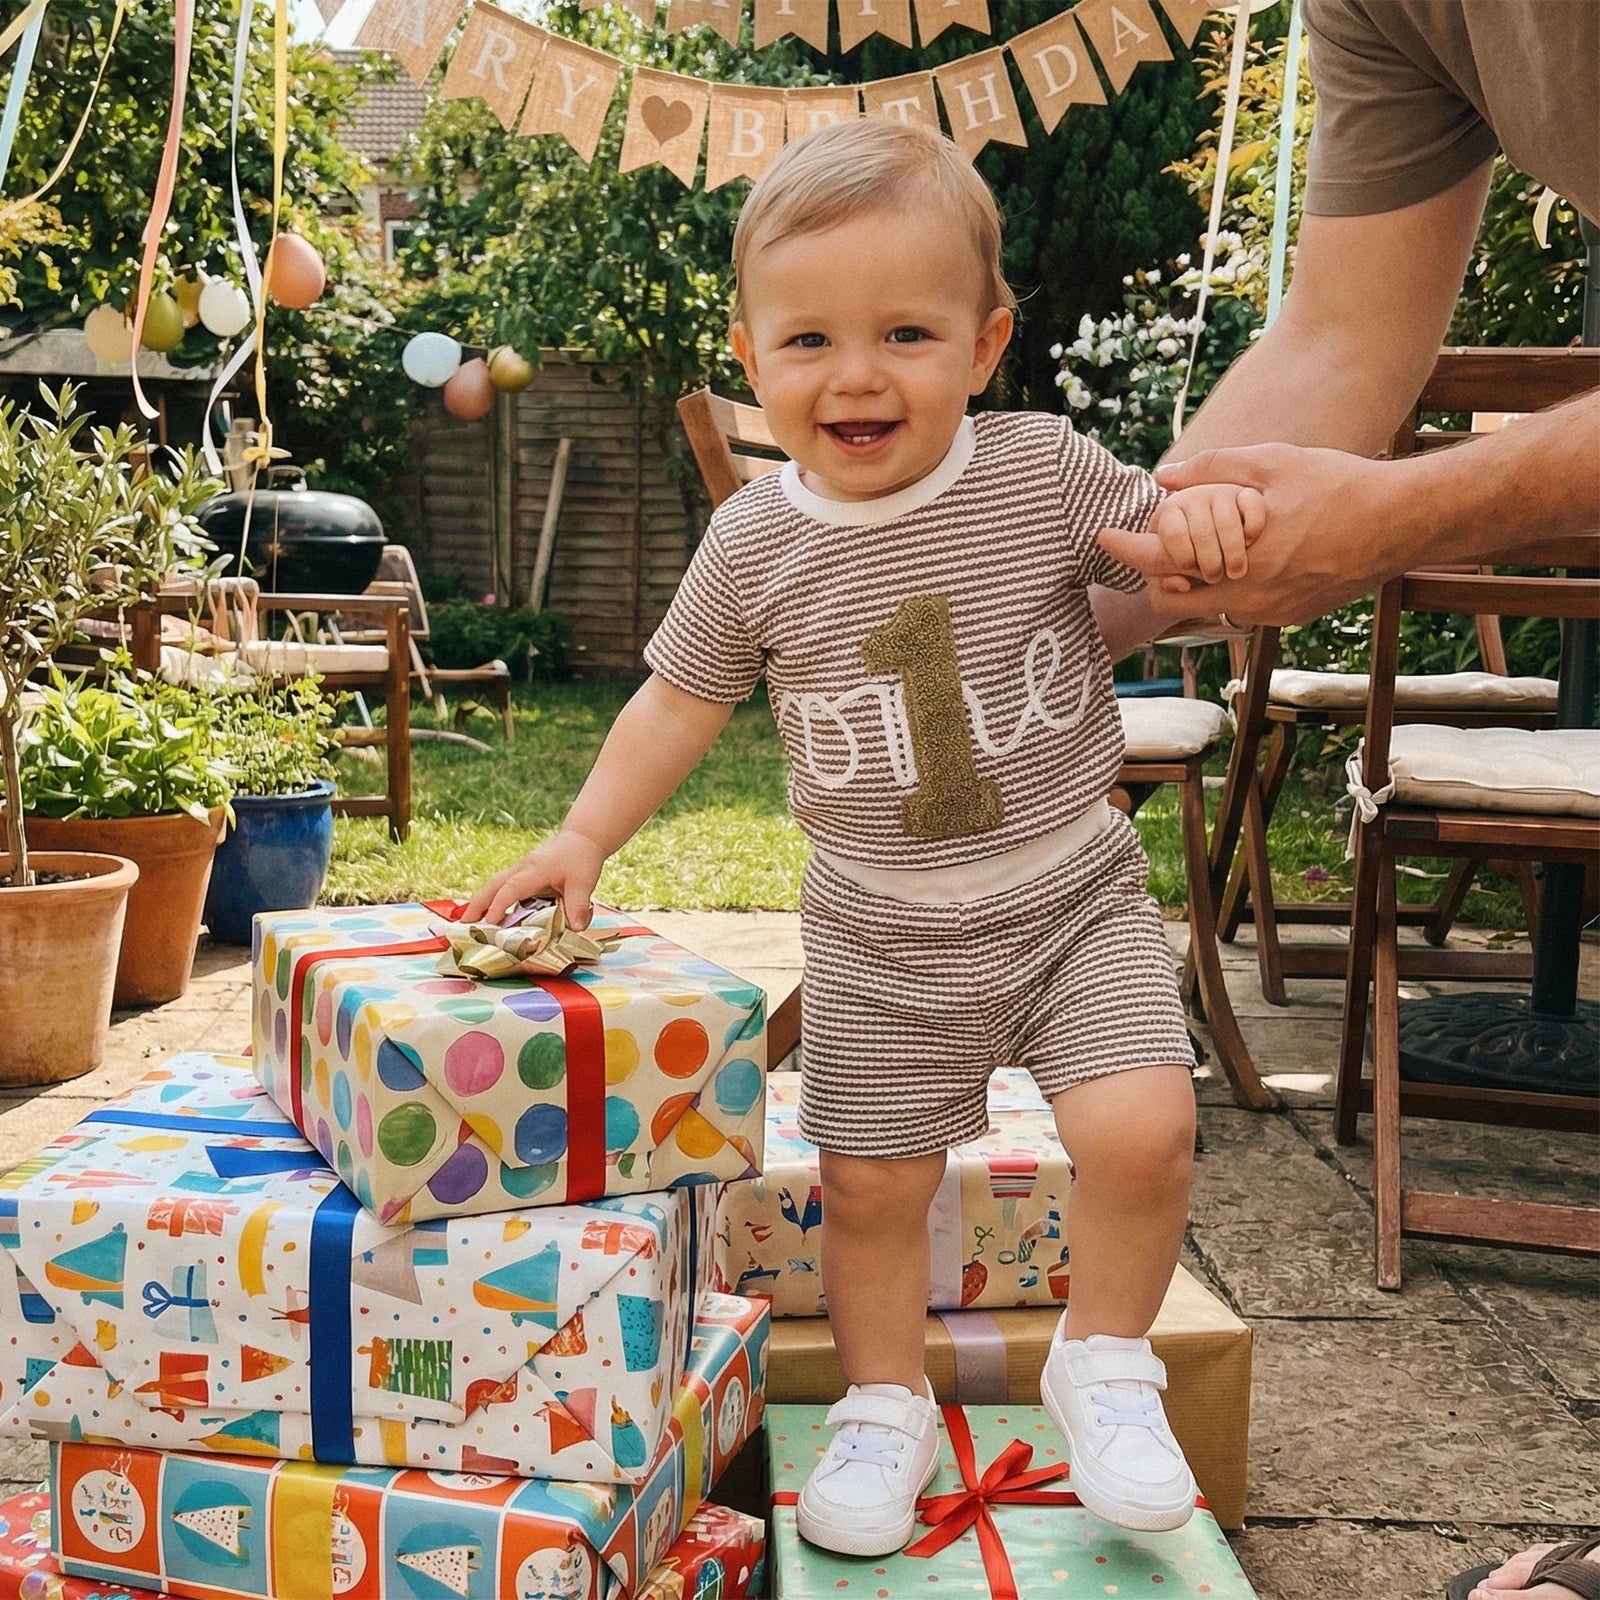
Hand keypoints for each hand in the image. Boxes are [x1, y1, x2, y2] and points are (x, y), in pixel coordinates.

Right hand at [460, 828, 606, 929]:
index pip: (511, 889)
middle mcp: (523, 868)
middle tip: (462, 925)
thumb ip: (578, 905)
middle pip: (493, 885)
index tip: (488, 923)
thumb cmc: (582, 857)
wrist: (582, 837)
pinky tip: (488, 912)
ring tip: (468, 921)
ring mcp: (521, 869)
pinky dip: (491, 897)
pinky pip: (502, 885)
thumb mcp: (584, 882)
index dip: (498, 906)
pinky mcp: (523, 872)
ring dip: (480, 901)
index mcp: (534, 870)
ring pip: (494, 883)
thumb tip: (577, 928)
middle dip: (477, 904)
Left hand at [1099, 443, 1390, 625]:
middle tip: (1154, 542)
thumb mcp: (1274, 463)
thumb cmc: (1339, 485)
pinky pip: (1242, 606)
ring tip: (1207, 542)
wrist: (1401, 523)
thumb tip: (1164, 477)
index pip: (1161, 564)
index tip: (1103, 537)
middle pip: (1175, 597)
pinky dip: (1232, 584)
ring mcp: (1270, 612)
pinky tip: (1249, 555)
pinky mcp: (1289, 618)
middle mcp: (1251, 595)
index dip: (1126, 552)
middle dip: (1158, 572)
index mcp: (1240, 557)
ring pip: (1210, 604)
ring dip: (1197, 579)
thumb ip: (1214, 468)